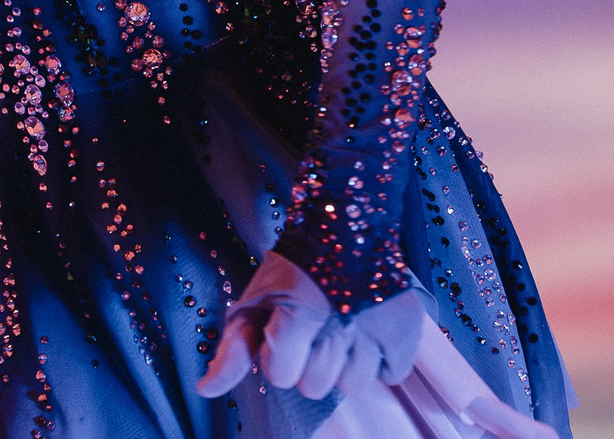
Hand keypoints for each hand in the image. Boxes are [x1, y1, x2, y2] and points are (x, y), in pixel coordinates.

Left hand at [196, 253, 426, 401]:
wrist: (347, 222)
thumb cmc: (294, 266)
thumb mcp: (257, 299)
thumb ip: (234, 347)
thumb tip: (205, 390)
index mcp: (300, 308)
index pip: (281, 374)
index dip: (278, 357)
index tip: (284, 333)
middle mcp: (341, 319)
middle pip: (315, 387)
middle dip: (310, 362)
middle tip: (316, 328)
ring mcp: (377, 326)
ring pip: (353, 386)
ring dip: (346, 363)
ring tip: (344, 327)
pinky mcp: (407, 328)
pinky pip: (391, 375)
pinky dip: (382, 359)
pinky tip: (370, 330)